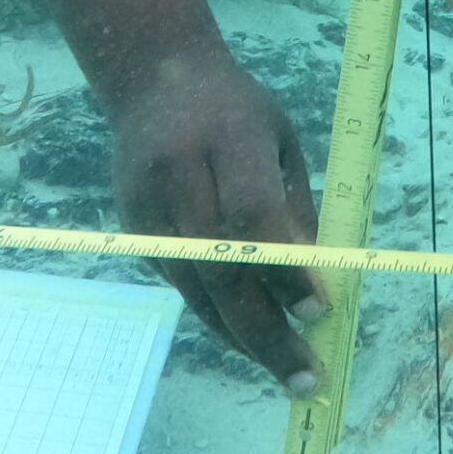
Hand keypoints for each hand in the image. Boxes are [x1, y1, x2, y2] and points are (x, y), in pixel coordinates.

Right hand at [108, 52, 324, 388]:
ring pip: (194, 288)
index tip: (319, 310)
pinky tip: (249, 336)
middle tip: (306, 374)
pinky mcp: (133, 228)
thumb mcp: (280, 140)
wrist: (152, 79)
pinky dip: (216, 315)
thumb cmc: (236, 111)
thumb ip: (295, 209)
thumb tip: (315, 287)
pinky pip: (180, 284)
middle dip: (266, 330)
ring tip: (285, 368)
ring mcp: (147, 203)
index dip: (285, 268)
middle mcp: (179, 172)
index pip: (252, 213)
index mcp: (228, 137)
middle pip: (220, 266)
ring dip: (241, 336)